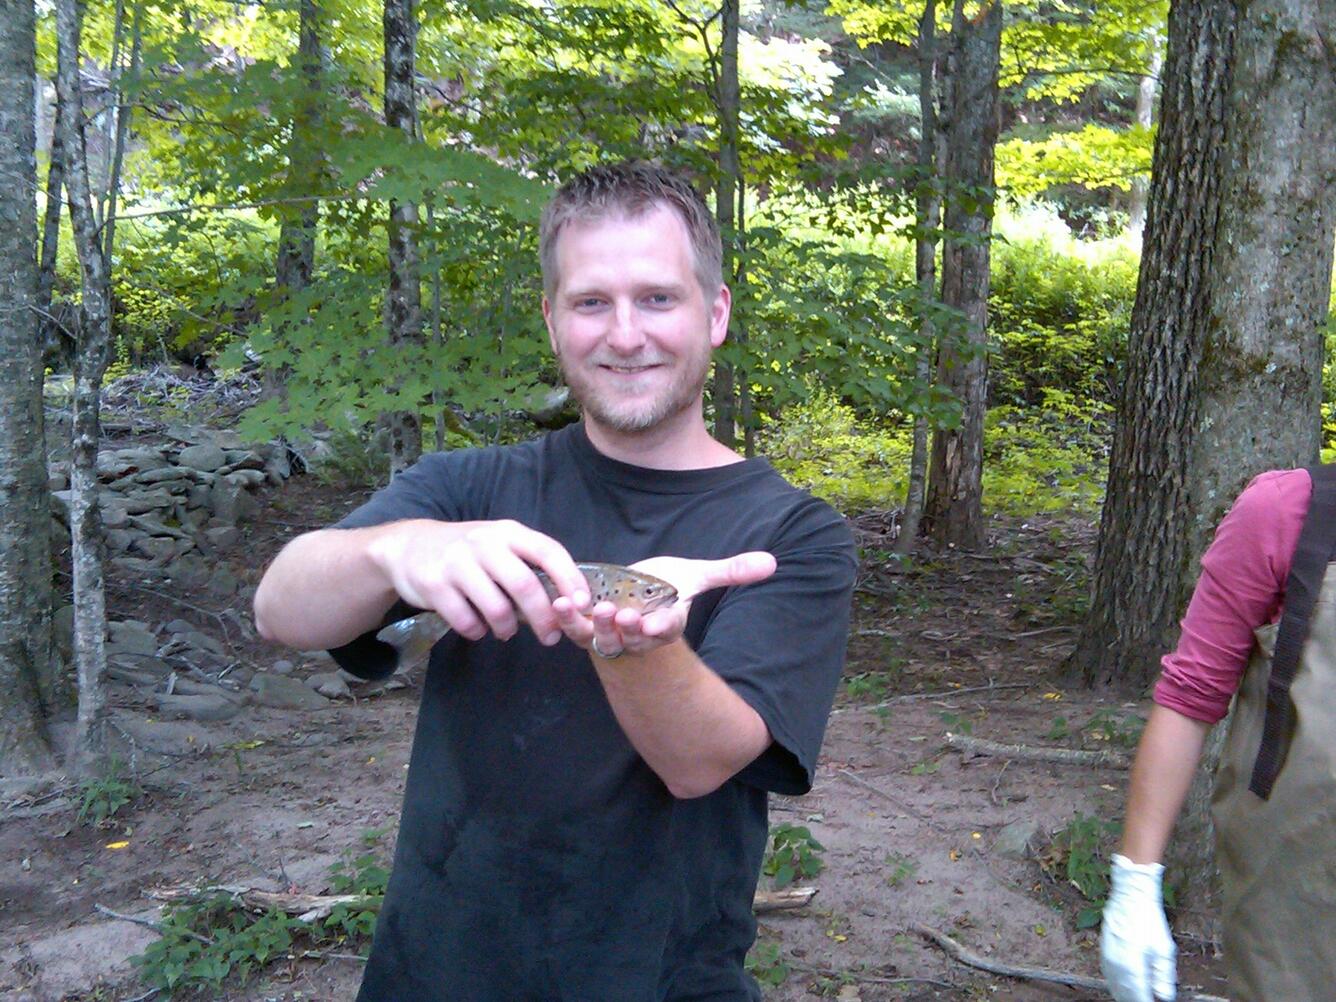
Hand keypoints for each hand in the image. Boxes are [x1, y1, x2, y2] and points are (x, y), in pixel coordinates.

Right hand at [371, 519, 589, 645]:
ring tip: (507, 631)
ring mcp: (456, 563)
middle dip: (544, 617)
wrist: (408, 546)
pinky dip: (478, 632)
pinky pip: (466, 621)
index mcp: (508, 532)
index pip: (548, 551)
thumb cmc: (467, 551)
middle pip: (524, 585)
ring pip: (497, 608)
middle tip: (551, 636)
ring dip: (508, 628)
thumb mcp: (499, 544)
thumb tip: (569, 600)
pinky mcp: (434, 586)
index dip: (570, 579)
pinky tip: (478, 628)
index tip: (584, 605)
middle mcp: (483, 543)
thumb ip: (529, 563)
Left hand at [552, 551, 776, 658]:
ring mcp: (611, 634)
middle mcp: (638, 635)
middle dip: (628, 629)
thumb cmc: (664, 586)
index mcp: (666, 624)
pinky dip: (566, 619)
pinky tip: (558, 604)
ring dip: (595, 627)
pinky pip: (576, 628)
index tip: (655, 624)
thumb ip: (731, 571)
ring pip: (603, 638)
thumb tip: (772, 563)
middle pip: (634, 638)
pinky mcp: (586, 628)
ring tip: (590, 609)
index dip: (661, 627)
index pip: (667, 629)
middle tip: (622, 615)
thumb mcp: (697, 575)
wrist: (631, 596)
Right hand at [1100, 854, 1176, 1001]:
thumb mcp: (1164, 948)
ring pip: (1115, 988)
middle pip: (1125, 996)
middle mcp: (1115, 966)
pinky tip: (1129, 987)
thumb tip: (1164, 996)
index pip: (1139, 998)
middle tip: (1151, 998)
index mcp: (1131, 967)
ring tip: (1142, 995)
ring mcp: (1107, 960)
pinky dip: (1119, 986)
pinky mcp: (1103, 954)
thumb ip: (1163, 975)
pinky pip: (1110, 978)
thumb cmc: (1147, 920)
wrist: (1129, 898)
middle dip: (1137, 1000)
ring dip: (1128, 996)